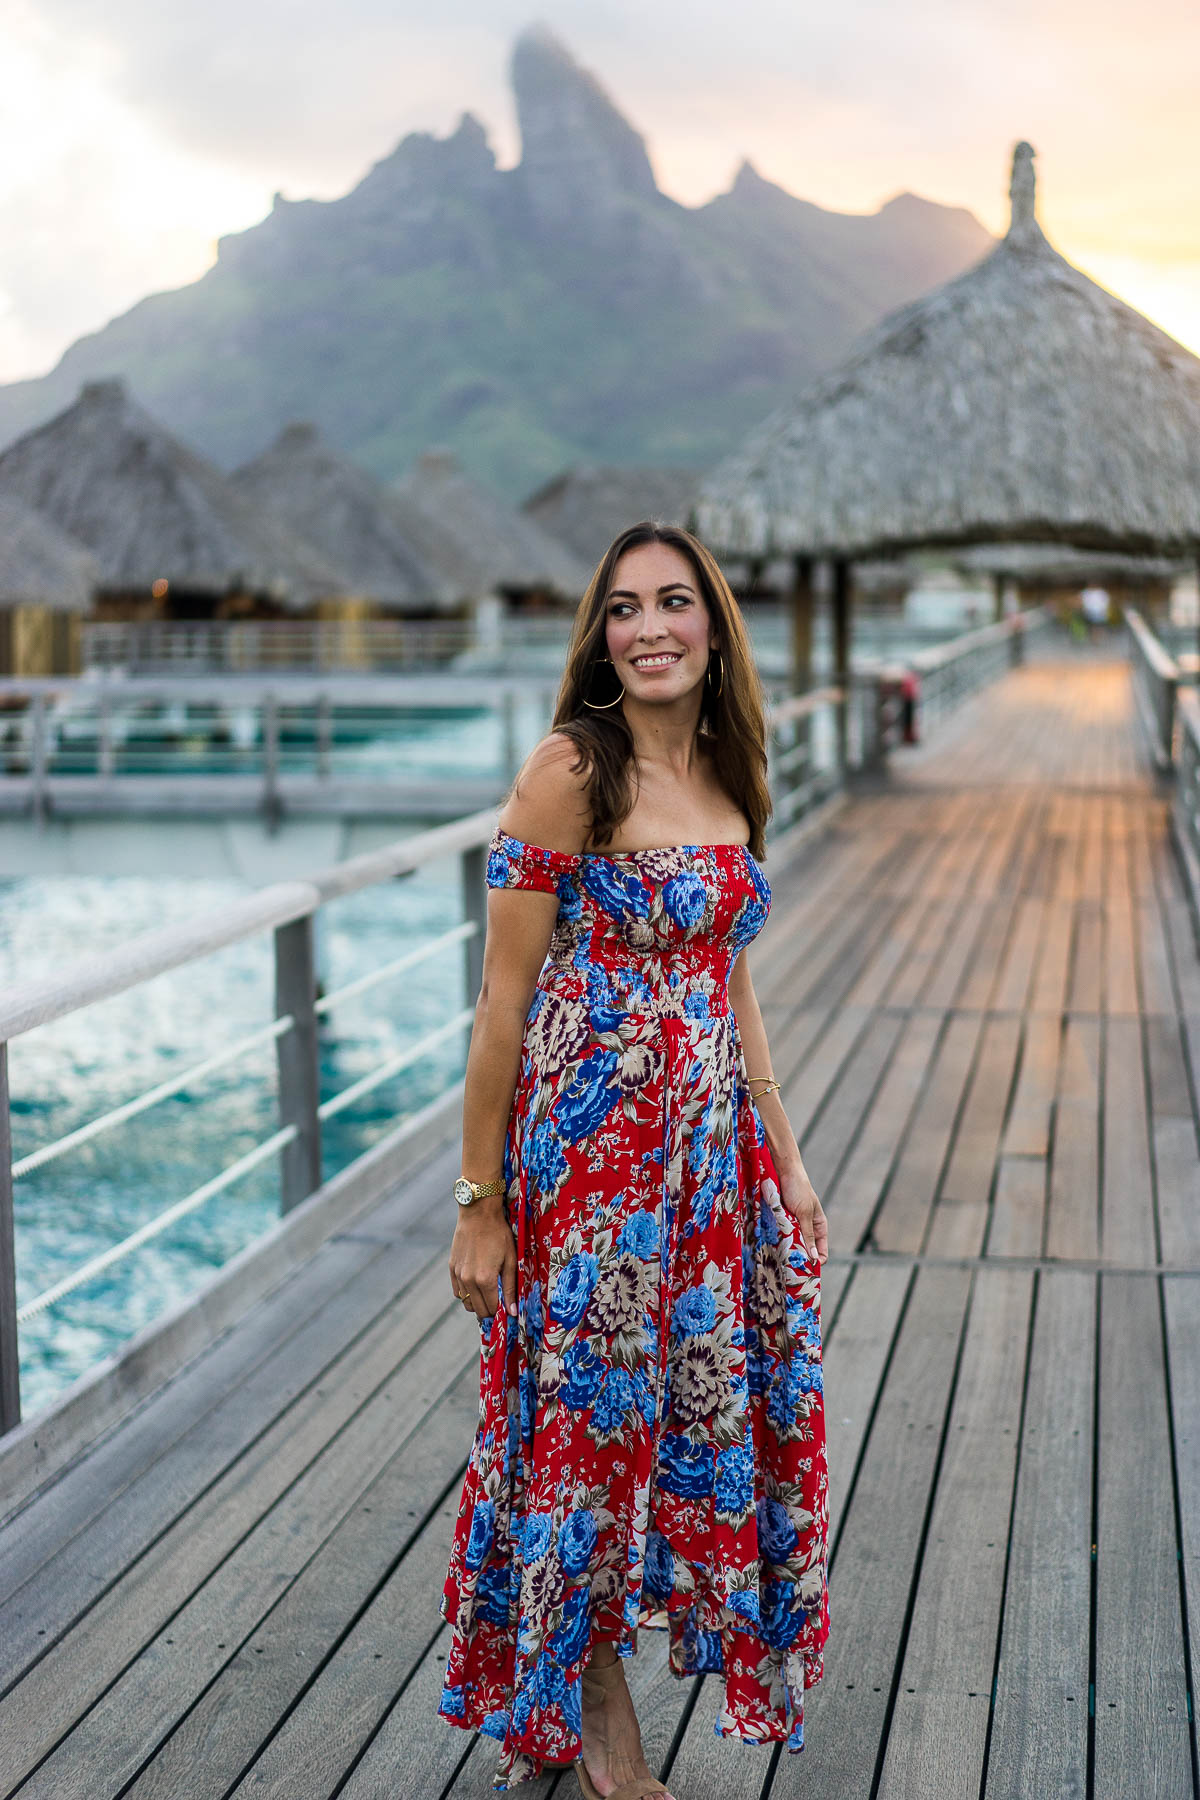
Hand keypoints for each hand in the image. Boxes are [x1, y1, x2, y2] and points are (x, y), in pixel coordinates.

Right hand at [448, 1200, 517, 1319]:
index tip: (508, 1309)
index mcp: (485, 1279)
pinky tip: (476, 1287)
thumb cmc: (498, 1234)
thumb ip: (510, 1288)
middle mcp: (468, 1280)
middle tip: (500, 1304)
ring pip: (466, 1303)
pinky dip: (466, 1295)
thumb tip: (513, 1312)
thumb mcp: (510, 1259)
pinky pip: (457, 1292)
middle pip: (478, 1310)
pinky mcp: (452, 1268)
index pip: (492, 1309)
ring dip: (477, 1304)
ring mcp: (458, 1275)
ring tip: (488, 1295)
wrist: (478, 1213)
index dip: (502, 1312)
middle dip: (490, 1311)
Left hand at [778, 1164, 828, 1265]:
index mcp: (819, 1226)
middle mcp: (808, 1227)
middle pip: (806, 1249)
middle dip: (800, 1257)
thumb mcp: (804, 1213)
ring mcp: (795, 1224)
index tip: (805, 1270)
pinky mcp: (783, 1220)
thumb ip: (808, 1235)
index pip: (821, 1251)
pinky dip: (780, 1239)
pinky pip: (783, 1235)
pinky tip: (773, 1244)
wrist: (784, 1171)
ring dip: (788, 1248)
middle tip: (790, 1266)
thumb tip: (814, 1258)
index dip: (816, 1262)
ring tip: (780, 1256)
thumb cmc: (799, 1189)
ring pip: (793, 1243)